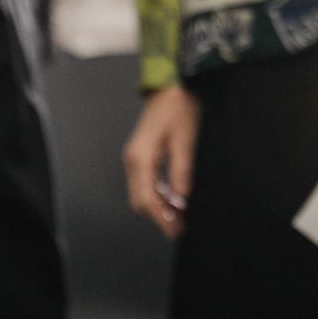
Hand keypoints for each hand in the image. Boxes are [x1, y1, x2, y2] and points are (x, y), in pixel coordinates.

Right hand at [124, 85, 200, 238]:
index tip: (176, 231)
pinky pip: (144, 184)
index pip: (146, 199)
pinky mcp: (139, 157)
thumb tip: (182, 200)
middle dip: (159, 217)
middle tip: (180, 229)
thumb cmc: (178, 109)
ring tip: (179, 219)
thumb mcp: (185, 140)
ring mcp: (133, 159)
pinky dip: (157, 196)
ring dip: (158, 208)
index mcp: (140, 158)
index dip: (161, 218)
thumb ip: (181, 171)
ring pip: (140, 194)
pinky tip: (172, 201)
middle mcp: (132, 161)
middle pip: (140, 200)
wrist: (168, 87)